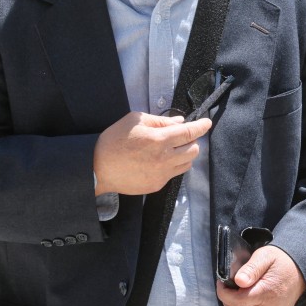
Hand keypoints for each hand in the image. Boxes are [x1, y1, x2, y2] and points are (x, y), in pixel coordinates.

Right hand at [93, 111, 211, 194]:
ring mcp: (161, 174)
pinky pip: (173, 175)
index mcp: (159, 140)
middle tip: (182, 136)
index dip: (201, 126)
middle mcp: (164, 158)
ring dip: (185, 154)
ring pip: (187, 164)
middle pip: (194, 150)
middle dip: (192, 141)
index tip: (207, 123)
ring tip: (172, 149)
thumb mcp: (135, 120)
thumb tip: (179, 122)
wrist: (98, 168)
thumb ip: (160, 120)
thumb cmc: (114, 140)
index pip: (190, 133)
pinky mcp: (156, 185)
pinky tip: (159, 161)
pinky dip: (173, 165)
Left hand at [216, 245, 305, 305]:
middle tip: (230, 287)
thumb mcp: (265, 256)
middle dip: (228, 300)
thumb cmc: (281, 262)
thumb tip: (238, 281)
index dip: (223, 293)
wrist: (300, 273)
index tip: (222, 283)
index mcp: (267, 292)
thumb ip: (251, 268)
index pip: (236, 301)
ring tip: (238, 295)